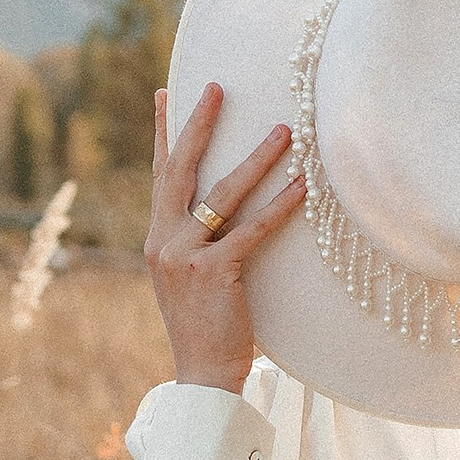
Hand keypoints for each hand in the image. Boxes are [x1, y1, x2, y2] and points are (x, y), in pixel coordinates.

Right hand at [146, 85, 306, 391]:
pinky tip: (303, 186)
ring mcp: (185, 256)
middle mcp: (163, 241)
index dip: (165, 133)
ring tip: (285, 130)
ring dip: (255, 160)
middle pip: (181, 170)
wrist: (202, 374)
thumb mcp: (189, 275)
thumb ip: (195, 240)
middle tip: (217, 86)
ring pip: (221, 196)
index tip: (168, 92)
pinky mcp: (214, 273)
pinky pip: (251, 230)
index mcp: (156, 238)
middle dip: (198, 125)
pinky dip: (279, 206)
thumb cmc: (207, 325)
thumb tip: (217, 207)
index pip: (161, 174)